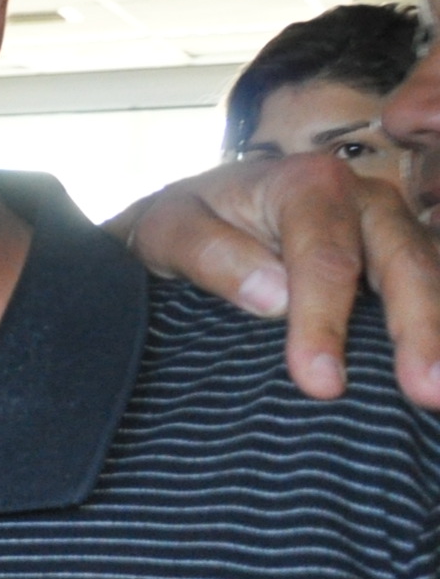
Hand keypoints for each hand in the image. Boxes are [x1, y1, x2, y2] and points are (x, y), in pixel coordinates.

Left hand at [109, 155, 439, 408]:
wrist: (201, 218)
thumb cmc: (184, 224)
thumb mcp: (166, 229)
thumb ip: (209, 254)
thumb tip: (274, 296)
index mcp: (308, 184)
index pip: (324, 259)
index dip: (325, 322)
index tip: (321, 382)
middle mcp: (365, 201)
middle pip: (402, 264)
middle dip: (418, 329)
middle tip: (426, 392)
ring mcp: (393, 231)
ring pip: (429, 279)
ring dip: (438, 336)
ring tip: (438, 395)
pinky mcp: (402, 262)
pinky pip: (430, 292)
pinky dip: (434, 330)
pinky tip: (436, 372)